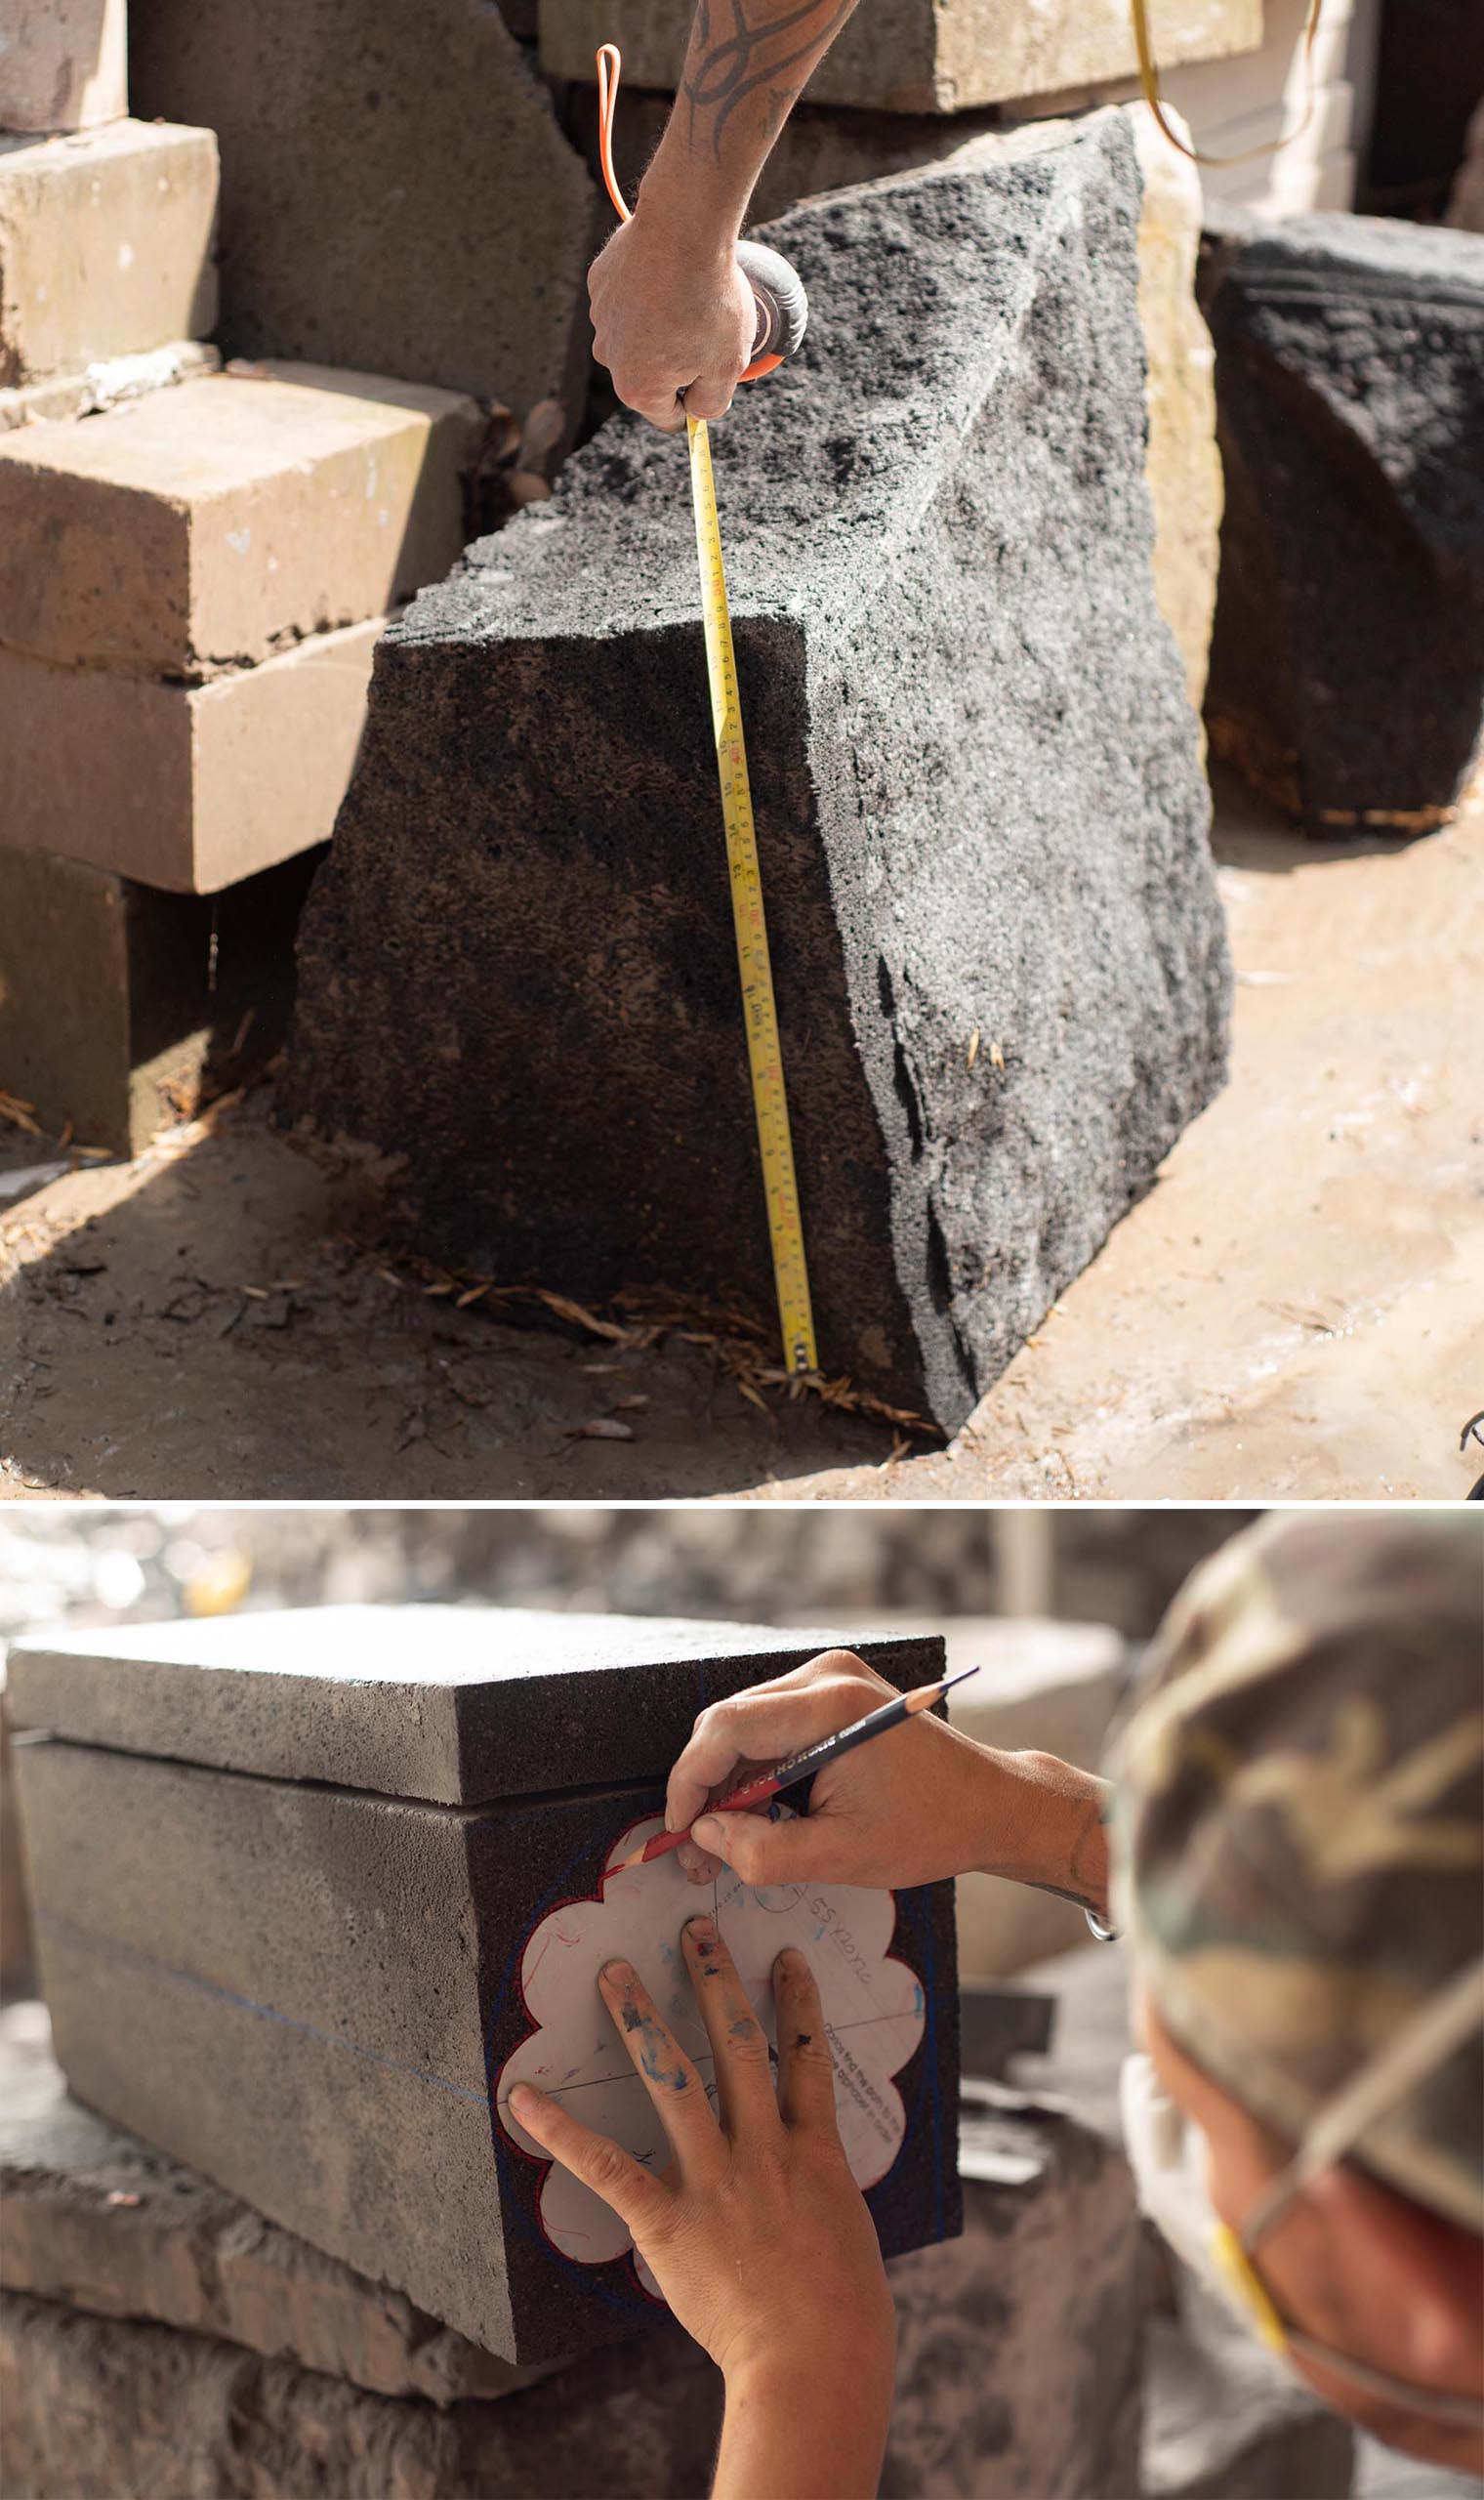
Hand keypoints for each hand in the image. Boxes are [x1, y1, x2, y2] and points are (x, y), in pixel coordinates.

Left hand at [508, 1917, 895, 2449]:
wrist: (817, 2363)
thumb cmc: (846, 2317)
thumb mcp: (848, 2233)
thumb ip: (818, 2192)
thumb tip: (806, 2179)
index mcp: (814, 2153)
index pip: (805, 2056)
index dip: (796, 2002)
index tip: (784, 1957)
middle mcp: (763, 2149)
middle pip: (738, 2045)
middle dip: (714, 1981)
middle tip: (694, 1932)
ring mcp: (716, 2180)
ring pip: (675, 2081)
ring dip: (641, 2021)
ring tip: (615, 1975)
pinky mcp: (668, 2222)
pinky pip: (608, 2167)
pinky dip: (562, 2131)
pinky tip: (525, 2099)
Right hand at [588, 185, 756, 431]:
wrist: (684, 226)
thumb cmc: (709, 300)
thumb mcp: (727, 365)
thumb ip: (711, 403)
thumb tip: (696, 412)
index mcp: (637, 388)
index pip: (668, 416)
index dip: (694, 403)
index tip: (711, 381)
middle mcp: (609, 358)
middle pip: (648, 376)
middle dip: (677, 362)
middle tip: (707, 330)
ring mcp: (600, 318)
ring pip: (637, 336)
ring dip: (661, 327)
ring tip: (688, 298)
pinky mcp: (600, 283)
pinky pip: (629, 301)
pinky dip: (648, 295)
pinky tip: (668, 276)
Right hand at [666, 1650, 1111, 1917]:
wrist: (991, 1803)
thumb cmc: (932, 1826)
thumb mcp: (842, 1855)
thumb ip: (763, 1852)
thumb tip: (705, 1837)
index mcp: (832, 1707)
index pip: (726, 1728)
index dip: (689, 1781)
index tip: (678, 1829)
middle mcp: (827, 1676)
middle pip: (728, 1722)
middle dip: (705, 1786)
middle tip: (699, 1849)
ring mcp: (831, 1678)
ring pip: (744, 1724)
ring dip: (729, 1780)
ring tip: (731, 1838)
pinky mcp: (834, 1692)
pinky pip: (770, 1724)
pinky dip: (755, 1768)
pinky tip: (761, 1812)